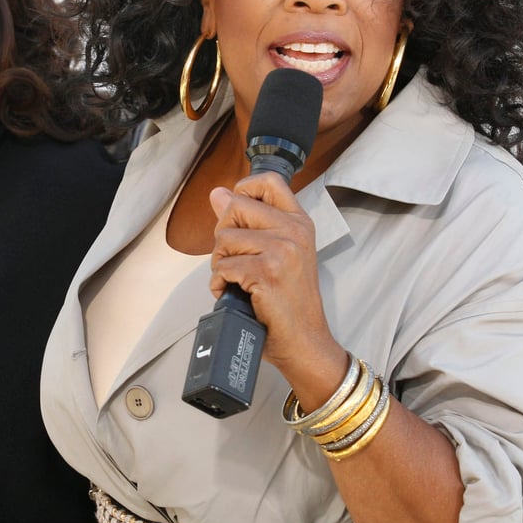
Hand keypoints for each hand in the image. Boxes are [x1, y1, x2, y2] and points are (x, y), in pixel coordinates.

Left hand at [208, 172, 337, 374]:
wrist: (305, 341)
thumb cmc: (288, 302)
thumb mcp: (277, 254)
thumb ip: (247, 222)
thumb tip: (217, 193)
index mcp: (299, 222)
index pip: (269, 181)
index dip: (244, 189)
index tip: (237, 214)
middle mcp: (294, 231)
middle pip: (235, 207)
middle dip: (223, 235)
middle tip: (236, 261)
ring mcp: (282, 250)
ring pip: (224, 238)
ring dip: (220, 263)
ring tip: (238, 281)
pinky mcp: (267, 272)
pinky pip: (223, 267)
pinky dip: (220, 284)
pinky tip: (236, 294)